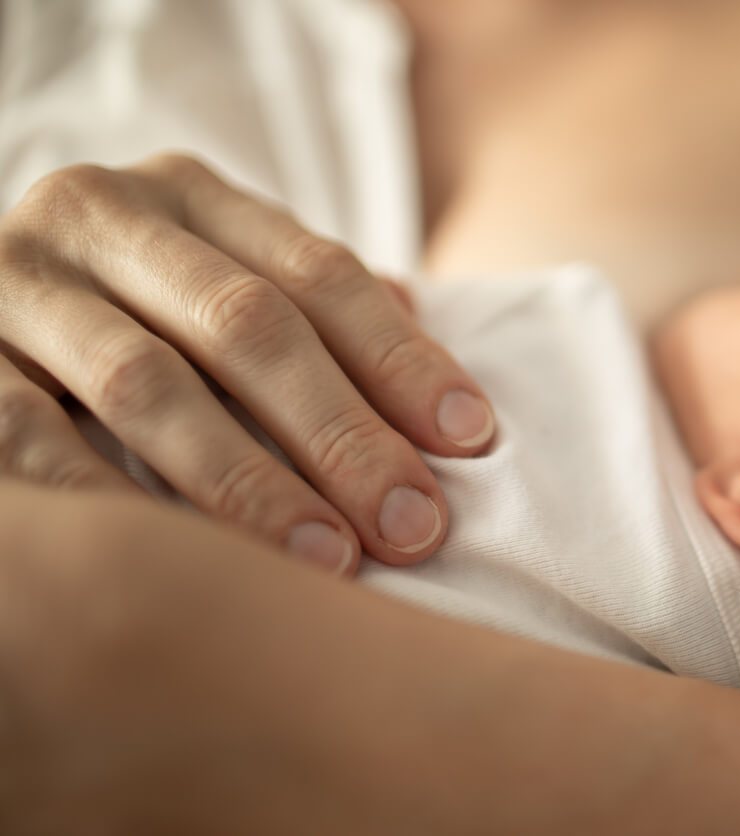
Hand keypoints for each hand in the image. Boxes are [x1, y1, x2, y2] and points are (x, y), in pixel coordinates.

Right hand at [0, 154, 494, 573]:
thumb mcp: (223, 280)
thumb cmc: (139, 307)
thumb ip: (314, 311)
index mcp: (191, 195)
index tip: (472, 440)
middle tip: (415, 523)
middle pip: (248, 326)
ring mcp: (18, 281)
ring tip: (331, 559)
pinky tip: (186, 563)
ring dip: (248, 481)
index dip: (401, 358)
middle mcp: (103, 215)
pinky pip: (30, 437)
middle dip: (342, 432)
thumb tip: (442, 366)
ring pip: (147, 384)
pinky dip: (114, 503)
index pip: (320, 273)